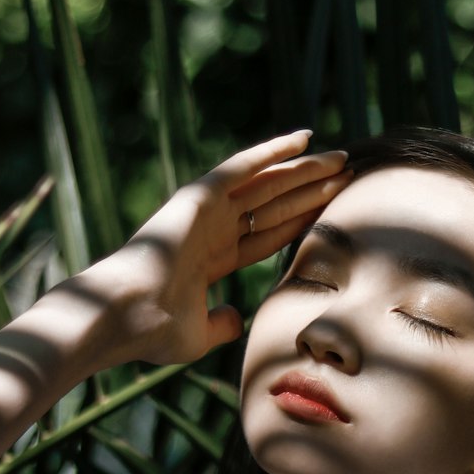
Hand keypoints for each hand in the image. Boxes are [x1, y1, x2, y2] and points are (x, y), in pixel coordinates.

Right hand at [75, 131, 350, 367]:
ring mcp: (206, 211)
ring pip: (266, 183)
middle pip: (274, 206)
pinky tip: (304, 139)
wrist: (127, 316)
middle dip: (310, 191)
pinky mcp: (199, 195)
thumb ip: (222, 325)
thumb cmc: (155, 333)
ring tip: (340, 159)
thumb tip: (237, 320)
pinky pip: (243, 166)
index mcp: (212, 260)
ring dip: (303, 170)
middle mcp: (211, 230)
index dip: (301, 224)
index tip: (333, 215)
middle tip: (347, 177)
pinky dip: (273, 151)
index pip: (268, 237)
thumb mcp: (200, 335)